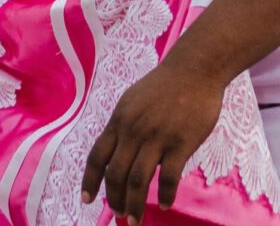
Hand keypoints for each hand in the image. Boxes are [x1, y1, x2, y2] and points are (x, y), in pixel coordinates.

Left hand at [82, 61, 225, 222]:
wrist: (194, 69)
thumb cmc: (164, 86)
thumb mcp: (132, 101)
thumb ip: (124, 127)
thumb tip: (116, 155)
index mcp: (119, 119)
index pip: (97, 156)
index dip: (89, 180)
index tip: (86, 199)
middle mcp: (133, 129)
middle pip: (115, 173)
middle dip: (114, 199)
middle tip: (118, 215)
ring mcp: (156, 136)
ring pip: (138, 179)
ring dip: (134, 204)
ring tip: (134, 220)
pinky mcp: (180, 142)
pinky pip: (168, 177)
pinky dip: (164, 195)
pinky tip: (164, 204)